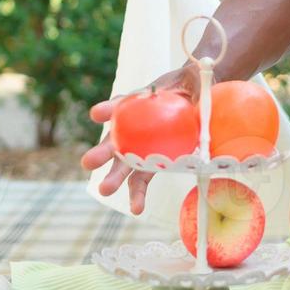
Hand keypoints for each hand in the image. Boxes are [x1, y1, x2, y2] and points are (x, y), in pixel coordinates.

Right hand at [83, 63, 196, 214]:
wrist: (200, 102)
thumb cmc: (191, 87)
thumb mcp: (192, 80)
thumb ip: (193, 87)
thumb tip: (197, 101)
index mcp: (137, 103)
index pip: (120, 105)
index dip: (109, 109)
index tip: (97, 114)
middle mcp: (131, 127)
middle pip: (114, 140)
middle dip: (101, 152)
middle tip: (88, 162)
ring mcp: (139, 149)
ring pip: (123, 165)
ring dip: (113, 178)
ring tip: (105, 190)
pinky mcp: (150, 165)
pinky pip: (141, 181)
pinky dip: (137, 195)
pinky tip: (136, 209)